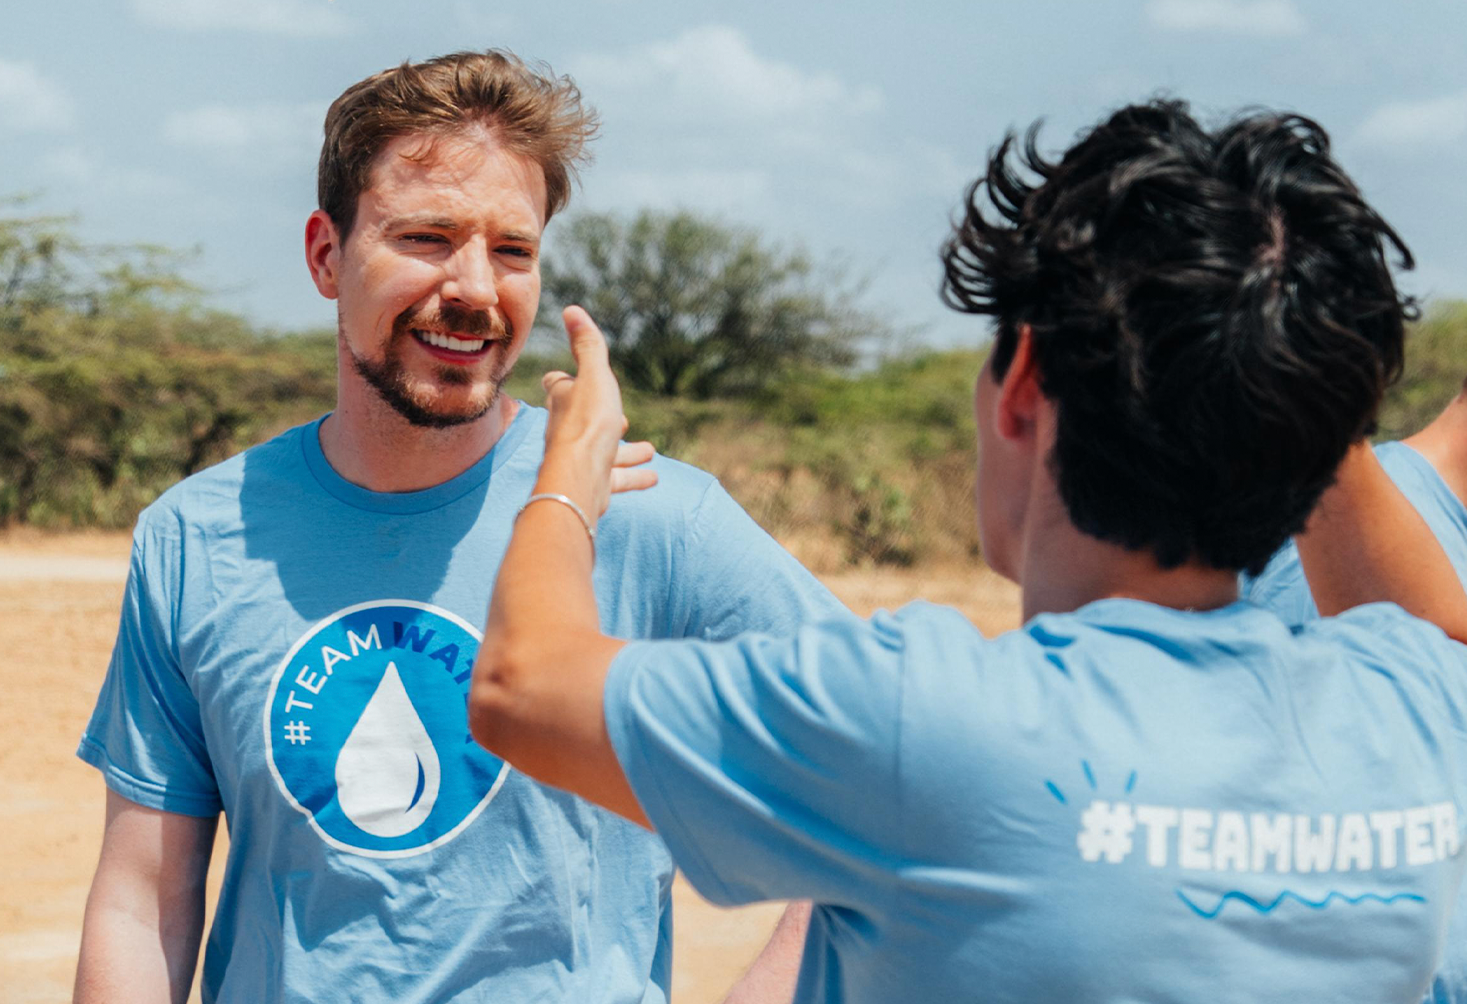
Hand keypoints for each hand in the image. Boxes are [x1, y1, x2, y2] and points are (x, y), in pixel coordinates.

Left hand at [538, 306, 657, 518]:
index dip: (565, 380)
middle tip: (620, 418)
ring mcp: (579, 458)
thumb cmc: (587, 423)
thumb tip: (570, 309)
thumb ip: (588, 345)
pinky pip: (617, 477)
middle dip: (601, 416)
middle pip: (581, 419)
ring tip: (649, 449)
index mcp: (563, 401)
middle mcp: (566, 430)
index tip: (571, 377)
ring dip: (626, 450)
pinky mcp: (593, 483)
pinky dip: (634, 475)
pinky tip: (653, 477)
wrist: (580, 477)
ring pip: (604, 451)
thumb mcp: (595, 376)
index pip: (557, 384)